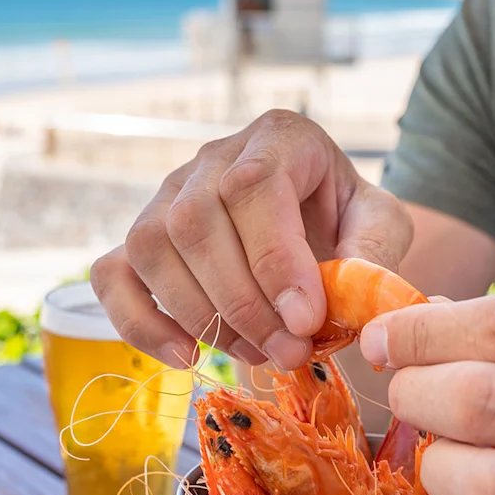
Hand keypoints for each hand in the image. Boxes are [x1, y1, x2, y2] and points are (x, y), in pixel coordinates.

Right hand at [90, 109, 411, 371]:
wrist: (317, 223)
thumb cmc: (346, 221)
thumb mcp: (380, 225)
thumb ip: (373, 252)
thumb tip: (348, 291)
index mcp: (277, 138)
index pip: (254, 184)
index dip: (274, 257)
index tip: (306, 319)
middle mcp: (211, 159)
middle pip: (196, 221)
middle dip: (242, 302)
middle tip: (289, 351)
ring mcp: (166, 196)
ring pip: (152, 247)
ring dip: (201, 315)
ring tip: (257, 353)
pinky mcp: (140, 241)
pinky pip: (113, 277)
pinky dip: (141, 323)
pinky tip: (188, 356)